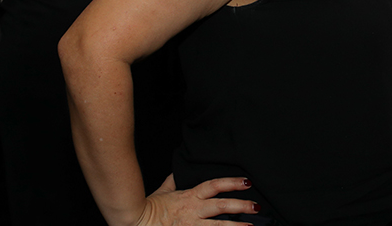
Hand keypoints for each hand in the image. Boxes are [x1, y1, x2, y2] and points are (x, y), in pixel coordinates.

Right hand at [136, 174, 257, 225]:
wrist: (135, 221)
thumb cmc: (148, 207)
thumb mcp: (163, 191)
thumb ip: (172, 181)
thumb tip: (176, 172)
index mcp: (190, 196)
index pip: (214, 185)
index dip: (231, 183)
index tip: (246, 182)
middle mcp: (193, 210)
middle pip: (221, 206)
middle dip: (240, 206)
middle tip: (256, 206)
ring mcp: (190, 225)